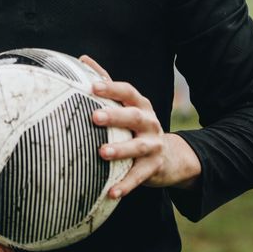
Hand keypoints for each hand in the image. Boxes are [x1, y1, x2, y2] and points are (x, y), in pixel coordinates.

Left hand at [80, 55, 200, 198]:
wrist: (170, 156)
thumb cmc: (136, 125)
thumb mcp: (127, 104)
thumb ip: (106, 82)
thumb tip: (82, 58)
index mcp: (140, 105)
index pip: (127, 92)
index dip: (111, 88)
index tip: (93, 86)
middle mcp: (150, 123)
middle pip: (134, 116)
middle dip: (115, 116)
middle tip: (94, 117)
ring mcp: (154, 145)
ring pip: (138, 147)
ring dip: (121, 150)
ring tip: (102, 153)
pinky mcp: (154, 168)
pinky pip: (139, 177)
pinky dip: (125, 185)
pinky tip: (110, 193)